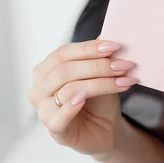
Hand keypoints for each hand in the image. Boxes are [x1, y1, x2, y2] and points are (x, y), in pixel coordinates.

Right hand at [28, 39, 137, 158]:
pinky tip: (85, 100)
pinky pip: (59, 116)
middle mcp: (39, 88)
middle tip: (124, 65)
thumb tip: (108, 33)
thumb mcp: (100, 73)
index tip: (115, 46)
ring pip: (68, 90)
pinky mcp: (54, 129)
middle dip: (98, 66)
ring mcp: (43, 110)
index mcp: (46, 70)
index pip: (63, 53)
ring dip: (100, 83)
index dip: (88, 48)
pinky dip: (72, 106)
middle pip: (66, 70)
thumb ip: (99, 55)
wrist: (106, 129)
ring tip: (123, 80)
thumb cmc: (98, 99)